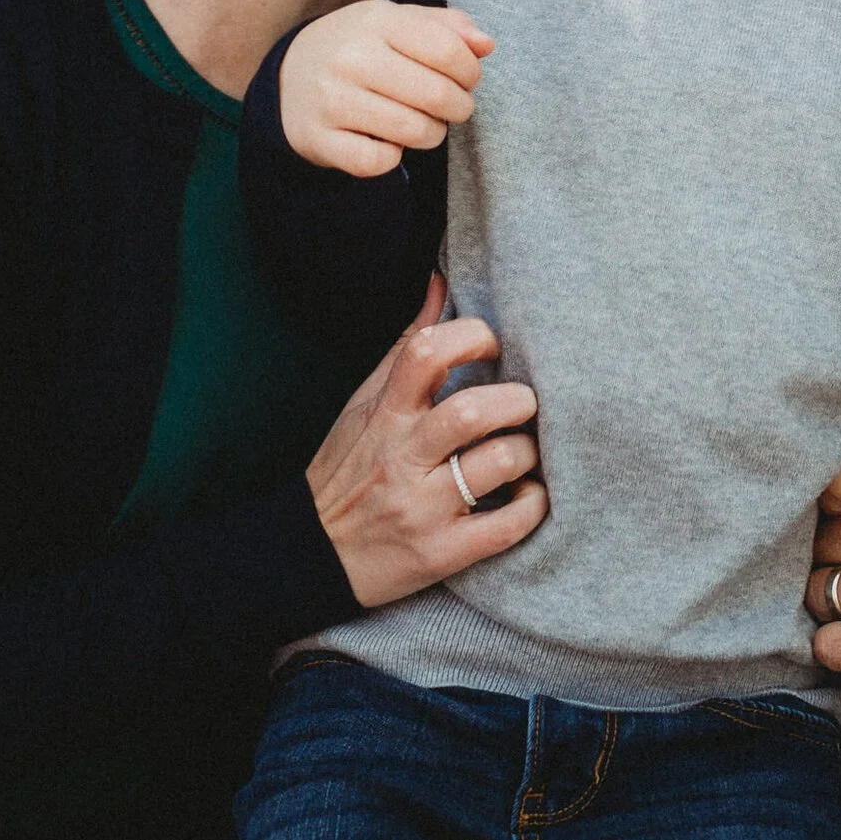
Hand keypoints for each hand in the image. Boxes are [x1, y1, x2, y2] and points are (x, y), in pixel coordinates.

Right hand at [279, 0, 493, 176]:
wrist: (289, 74)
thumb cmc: (361, 46)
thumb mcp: (399, 21)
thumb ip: (448, 26)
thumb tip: (486, 45)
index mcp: (376, 21)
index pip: (448, 50)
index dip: (471, 72)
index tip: (467, 79)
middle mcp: (351, 58)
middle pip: (437, 96)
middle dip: (459, 108)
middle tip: (451, 107)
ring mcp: (331, 99)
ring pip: (414, 132)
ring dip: (431, 133)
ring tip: (422, 123)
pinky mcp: (318, 138)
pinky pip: (378, 162)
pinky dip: (392, 158)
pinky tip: (387, 141)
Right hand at [307, 277, 546, 607]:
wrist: (307, 557)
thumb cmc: (346, 470)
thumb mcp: (363, 405)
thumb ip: (406, 347)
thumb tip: (439, 282)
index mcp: (384, 415)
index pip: (426, 353)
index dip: (473, 337)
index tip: (493, 347)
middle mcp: (402, 457)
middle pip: (470, 411)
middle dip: (516, 401)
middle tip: (525, 405)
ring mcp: (422, 508)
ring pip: (499, 462)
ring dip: (528, 451)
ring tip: (524, 451)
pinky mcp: (441, 553)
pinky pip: (506, 526)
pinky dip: (532, 505)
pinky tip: (527, 494)